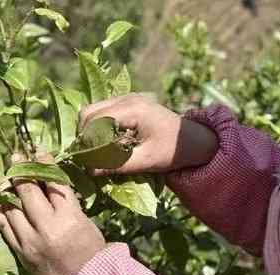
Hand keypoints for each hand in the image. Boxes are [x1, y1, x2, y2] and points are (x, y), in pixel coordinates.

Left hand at [0, 154, 105, 274]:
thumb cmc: (91, 252)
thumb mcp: (85, 222)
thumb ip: (66, 203)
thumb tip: (48, 181)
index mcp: (70, 219)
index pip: (54, 183)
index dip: (45, 164)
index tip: (39, 152)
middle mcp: (48, 228)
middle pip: (29, 192)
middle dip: (21, 171)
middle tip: (15, 157)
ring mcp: (31, 241)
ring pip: (12, 208)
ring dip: (5, 188)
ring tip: (2, 174)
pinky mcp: (21, 252)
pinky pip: (4, 227)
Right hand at [79, 93, 217, 174]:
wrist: (196, 140)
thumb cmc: (174, 151)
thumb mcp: (147, 160)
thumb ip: (117, 165)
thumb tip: (89, 171)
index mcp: (133, 109)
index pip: (94, 121)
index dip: (85, 141)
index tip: (84, 161)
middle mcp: (127, 98)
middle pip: (88, 112)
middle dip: (83, 135)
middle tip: (86, 157)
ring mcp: (127, 97)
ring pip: (93, 110)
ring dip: (89, 131)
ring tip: (94, 152)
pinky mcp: (128, 102)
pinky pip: (103, 111)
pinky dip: (98, 127)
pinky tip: (104, 143)